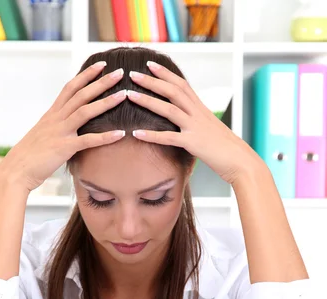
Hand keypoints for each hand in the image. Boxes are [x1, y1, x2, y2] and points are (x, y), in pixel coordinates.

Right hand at [0, 62, 126, 191]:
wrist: (16, 171)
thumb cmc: (30, 157)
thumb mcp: (42, 136)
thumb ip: (55, 128)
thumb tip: (66, 126)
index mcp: (52, 114)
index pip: (70, 88)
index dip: (86, 75)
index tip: (101, 65)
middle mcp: (56, 119)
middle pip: (81, 94)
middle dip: (101, 82)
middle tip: (119, 72)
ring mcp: (60, 132)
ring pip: (85, 111)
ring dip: (106, 102)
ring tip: (124, 95)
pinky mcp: (64, 148)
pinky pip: (88, 140)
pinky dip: (105, 137)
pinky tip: (120, 134)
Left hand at [128, 61, 253, 184]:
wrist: (241, 161)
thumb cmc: (226, 150)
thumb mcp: (210, 130)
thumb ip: (197, 123)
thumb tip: (187, 122)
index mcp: (201, 109)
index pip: (182, 85)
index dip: (166, 74)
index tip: (150, 65)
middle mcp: (198, 114)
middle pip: (172, 91)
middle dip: (152, 81)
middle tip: (133, 74)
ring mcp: (195, 128)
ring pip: (168, 109)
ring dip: (147, 100)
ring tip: (129, 95)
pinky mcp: (193, 144)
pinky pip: (168, 138)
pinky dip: (151, 135)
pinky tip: (136, 133)